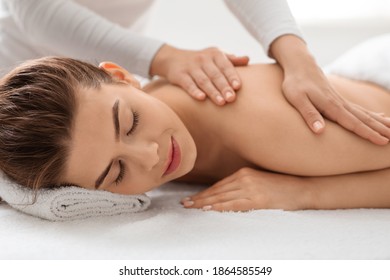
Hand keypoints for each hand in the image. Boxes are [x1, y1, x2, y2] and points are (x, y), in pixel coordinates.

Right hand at [150, 44, 248, 105]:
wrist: (173, 58)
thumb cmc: (201, 60)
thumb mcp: (216, 56)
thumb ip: (231, 60)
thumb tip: (248, 59)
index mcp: (215, 54)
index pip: (225, 66)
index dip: (232, 76)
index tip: (238, 87)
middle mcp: (203, 59)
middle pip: (215, 75)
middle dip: (224, 87)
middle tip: (231, 99)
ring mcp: (190, 67)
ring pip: (203, 81)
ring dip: (212, 92)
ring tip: (221, 102)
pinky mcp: (179, 75)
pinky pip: (188, 84)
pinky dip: (194, 91)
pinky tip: (201, 98)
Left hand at [181, 168, 310, 211]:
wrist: (303, 187)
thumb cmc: (282, 185)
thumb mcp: (259, 179)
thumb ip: (244, 184)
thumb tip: (227, 193)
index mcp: (244, 172)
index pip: (219, 185)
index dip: (204, 193)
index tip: (192, 198)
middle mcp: (244, 178)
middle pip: (216, 191)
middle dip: (199, 198)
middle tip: (185, 203)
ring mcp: (251, 188)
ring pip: (221, 197)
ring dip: (204, 203)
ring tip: (191, 207)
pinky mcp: (258, 199)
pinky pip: (233, 205)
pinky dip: (219, 207)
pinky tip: (208, 210)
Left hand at [271, 35, 389, 144]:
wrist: (300, 65)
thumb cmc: (295, 83)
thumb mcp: (297, 100)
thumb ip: (309, 115)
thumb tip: (319, 132)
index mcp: (331, 106)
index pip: (353, 123)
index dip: (367, 133)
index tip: (382, 142)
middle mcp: (340, 104)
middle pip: (364, 119)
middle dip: (380, 130)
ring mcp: (340, 101)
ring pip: (364, 114)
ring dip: (379, 122)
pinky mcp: (338, 99)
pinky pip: (359, 109)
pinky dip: (371, 115)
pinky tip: (379, 116)